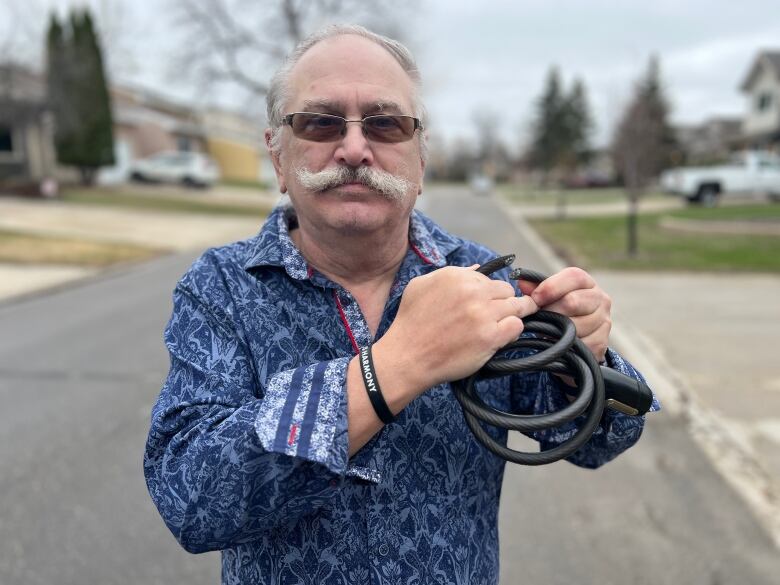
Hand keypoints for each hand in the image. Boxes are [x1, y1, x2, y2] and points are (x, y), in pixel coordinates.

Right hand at [380, 265, 536, 390]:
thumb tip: (477, 269)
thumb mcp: (421, 286)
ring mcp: (483, 314)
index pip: (490, 278)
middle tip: (496, 315)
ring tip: (503, 325)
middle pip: (507, 290)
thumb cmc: (411, 322)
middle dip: (504, 301)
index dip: (489, 292)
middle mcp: (472, 291)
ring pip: (517, 307)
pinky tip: (502, 337)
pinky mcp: (490, 337)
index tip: (486, 302)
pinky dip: (512, 331)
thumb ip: (451, 274)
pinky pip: (516, 326)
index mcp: (457, 276)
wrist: (407, 356)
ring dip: (513, 315)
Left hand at [517, 267, 611, 361]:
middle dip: (551, 310)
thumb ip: (536, 288)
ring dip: (557, 330)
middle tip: (540, 317)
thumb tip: (522, 283)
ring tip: (549, 330)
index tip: (535, 298)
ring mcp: (604, 321)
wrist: (577, 338)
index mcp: (587, 283)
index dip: (551, 287)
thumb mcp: (548, 297)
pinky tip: (558, 342)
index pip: (574, 277)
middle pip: (573, 302)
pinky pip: (579, 344)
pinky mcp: (602, 342)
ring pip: (575, 325)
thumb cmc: (558, 311)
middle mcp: (600, 299)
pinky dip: (565, 345)